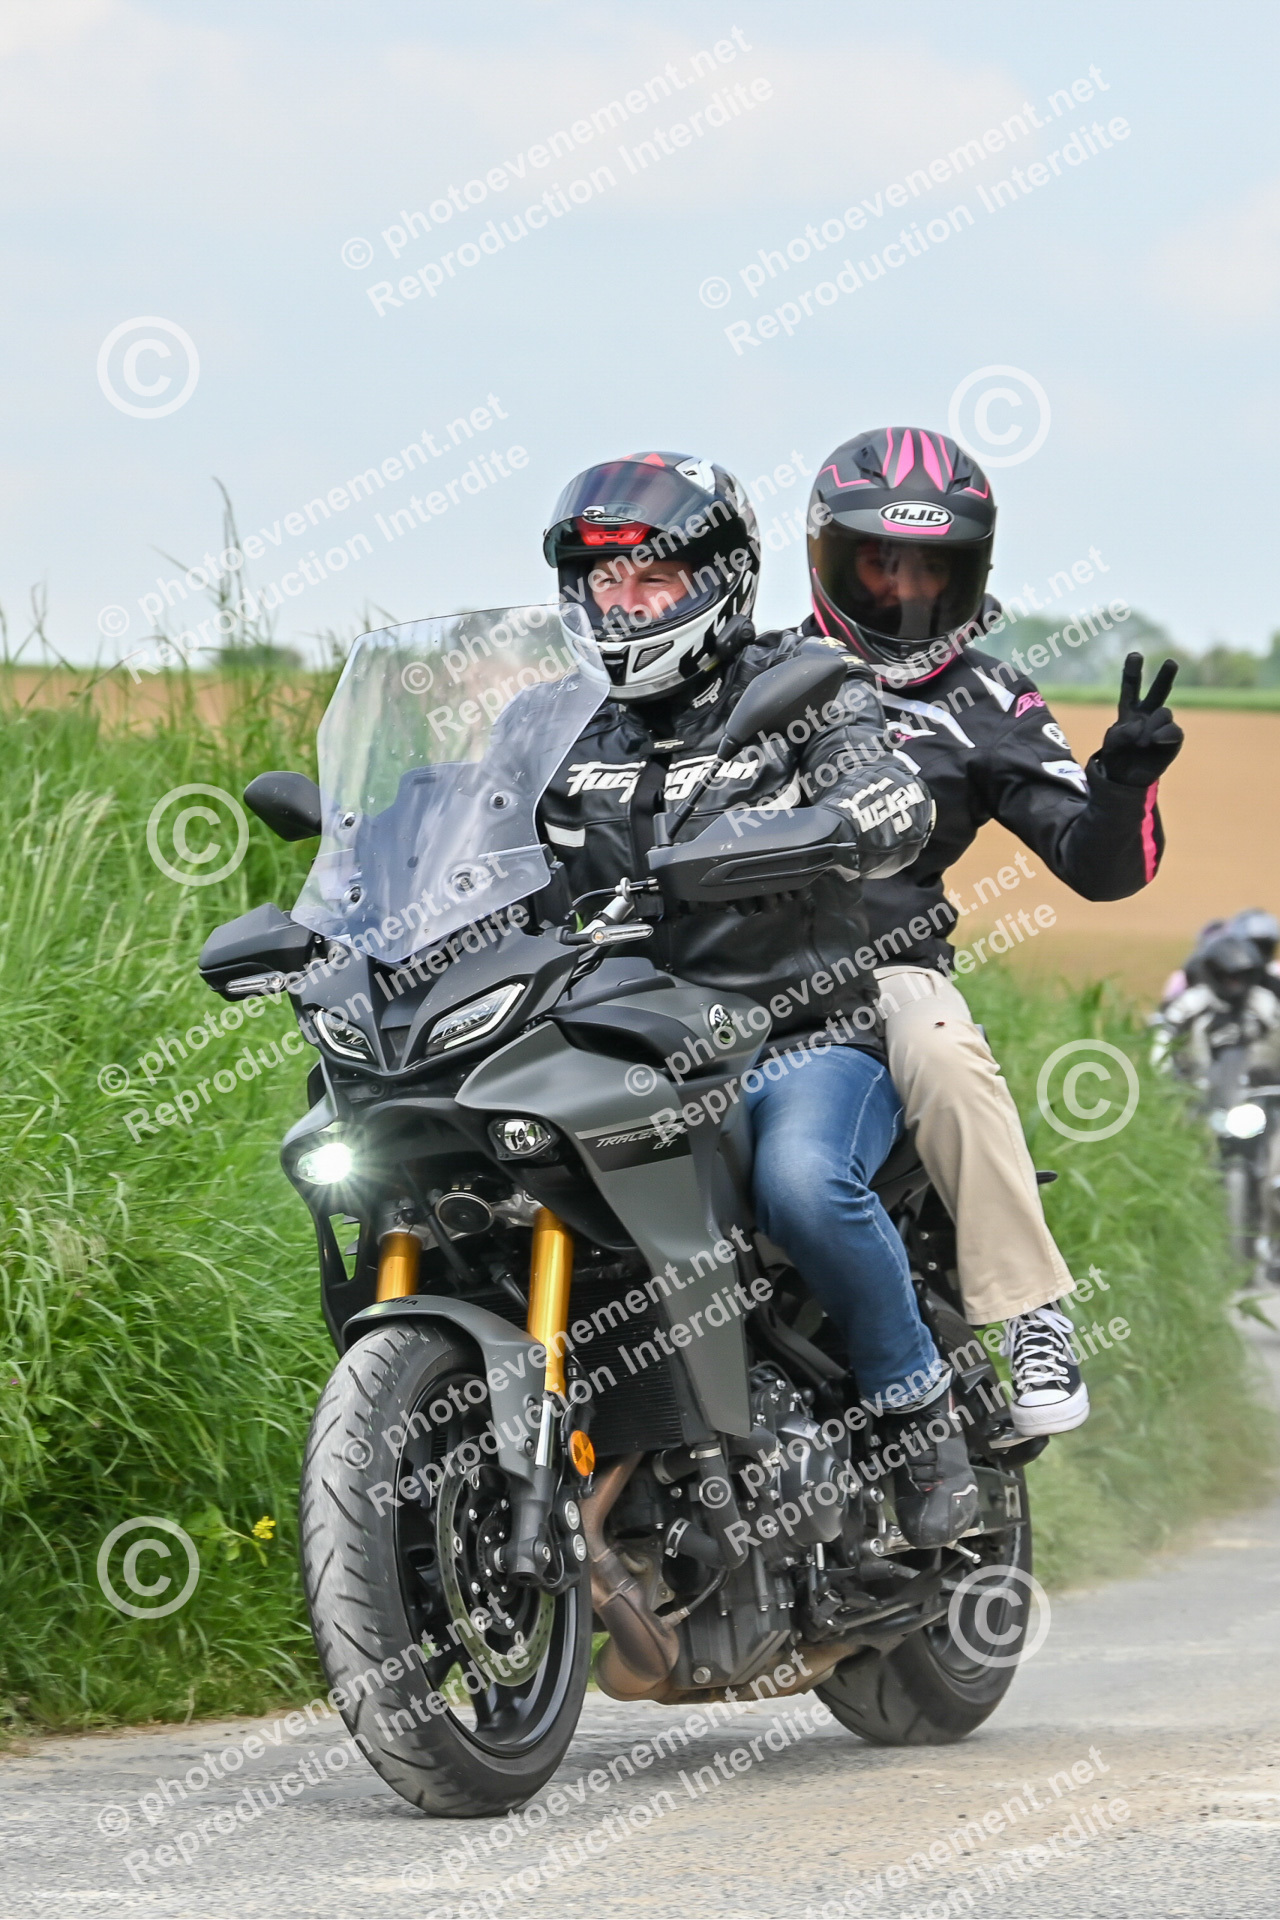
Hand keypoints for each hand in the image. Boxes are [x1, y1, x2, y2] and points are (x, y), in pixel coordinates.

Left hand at [1095, 653, 1183, 787]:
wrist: (1127, 778)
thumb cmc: (1117, 756)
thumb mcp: (1112, 742)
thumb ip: (1124, 731)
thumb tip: (1144, 728)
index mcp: (1129, 710)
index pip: (1130, 687)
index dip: (1132, 671)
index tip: (1136, 655)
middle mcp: (1147, 714)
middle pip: (1158, 692)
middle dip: (1165, 677)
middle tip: (1171, 662)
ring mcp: (1161, 725)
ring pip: (1164, 713)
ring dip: (1153, 726)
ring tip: (1143, 742)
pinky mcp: (1173, 739)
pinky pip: (1173, 731)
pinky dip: (1164, 735)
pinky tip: (1156, 741)